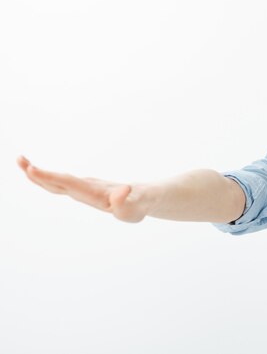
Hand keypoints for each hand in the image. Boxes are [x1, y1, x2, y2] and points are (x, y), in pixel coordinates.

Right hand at [17, 155, 149, 222]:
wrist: (144, 196)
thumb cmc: (139, 205)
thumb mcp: (137, 209)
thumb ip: (128, 202)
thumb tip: (124, 190)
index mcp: (95, 192)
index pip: (70, 183)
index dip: (51, 177)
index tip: (33, 169)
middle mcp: (87, 187)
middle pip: (60, 179)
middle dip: (40, 173)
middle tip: (20, 160)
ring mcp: (85, 187)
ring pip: (59, 181)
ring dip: (40, 174)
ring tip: (22, 162)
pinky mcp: (84, 189)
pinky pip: (62, 184)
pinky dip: (47, 179)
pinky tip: (35, 175)